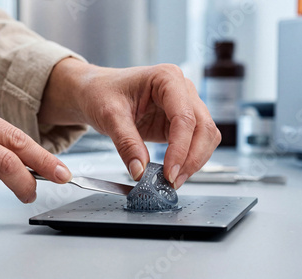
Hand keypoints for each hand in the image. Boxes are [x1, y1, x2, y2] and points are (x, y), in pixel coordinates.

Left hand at [39, 59, 220, 188]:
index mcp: (167, 78)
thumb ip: (127, 143)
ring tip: (173, 180)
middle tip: (173, 180)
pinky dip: (188, 159)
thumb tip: (140, 171)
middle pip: (203, 127)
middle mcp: (181, 89)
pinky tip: (173, 171)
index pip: (184, 117)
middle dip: (192, 158)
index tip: (169, 172)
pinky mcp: (179, 122)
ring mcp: (184, 105)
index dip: (180, 148)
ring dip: (194, 161)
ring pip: (206, 136)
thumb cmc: (102, 93)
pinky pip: (195, 143)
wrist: (96, 92)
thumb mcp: (109, 116)